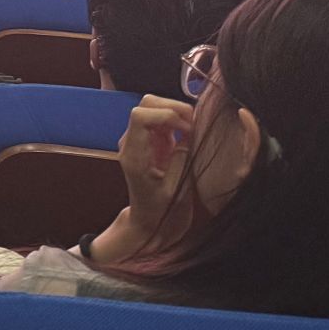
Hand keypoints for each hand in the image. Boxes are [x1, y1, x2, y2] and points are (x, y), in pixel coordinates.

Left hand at [118, 95, 195, 240]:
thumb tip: (190, 133)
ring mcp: (142, 140)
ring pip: (154, 107)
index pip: (140, 116)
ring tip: (195, 130)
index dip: (167, 114)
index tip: (188, 129)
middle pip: (146, 104)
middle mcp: (133, 142)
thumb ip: (182, 160)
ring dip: (176, 112)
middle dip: (173, 107)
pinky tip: (191, 134)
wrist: (150, 225)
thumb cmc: (162, 213)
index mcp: (134, 155)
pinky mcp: (153, 142)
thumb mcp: (177, 191)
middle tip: (195, 126)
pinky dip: (178, 120)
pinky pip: (163, 120)